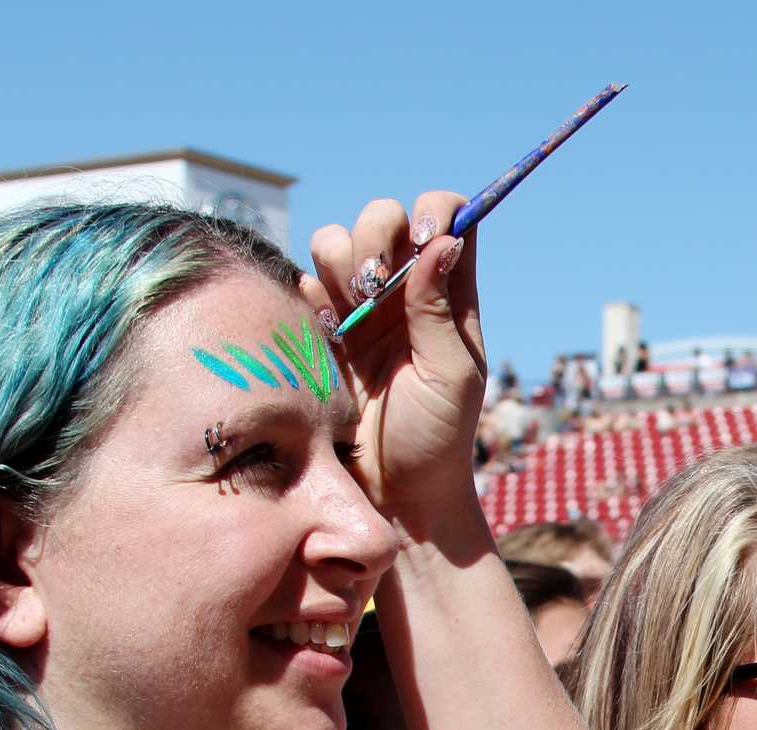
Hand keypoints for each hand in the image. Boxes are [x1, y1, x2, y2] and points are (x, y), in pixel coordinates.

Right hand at [302, 194, 486, 536]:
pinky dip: (311, 293)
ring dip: (340, 261)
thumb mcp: (451, 374)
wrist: (391, 493)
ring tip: (351, 314)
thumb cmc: (436, 439)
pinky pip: (305, 282)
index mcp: (449, 295)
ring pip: (337, 241)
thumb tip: (441, 240)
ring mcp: (359, 309)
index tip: (421, 236)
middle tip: (375, 287)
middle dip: (376, 235)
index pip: (447, 217)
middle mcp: (404, 292)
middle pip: (384, 218)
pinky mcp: (320, 331)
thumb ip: (440, 308)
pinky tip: (327, 332)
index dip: (433, 209)